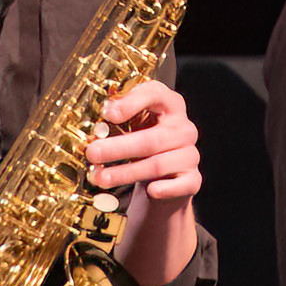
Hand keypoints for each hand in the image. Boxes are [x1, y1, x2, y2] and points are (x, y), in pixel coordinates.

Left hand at [84, 79, 202, 203]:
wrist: (162, 174)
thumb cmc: (142, 141)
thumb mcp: (132, 123)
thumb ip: (117, 117)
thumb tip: (97, 121)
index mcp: (169, 104)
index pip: (155, 94)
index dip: (131, 103)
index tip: (107, 113)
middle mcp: (183, 128)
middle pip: (152, 139)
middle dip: (118, 148)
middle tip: (92, 153)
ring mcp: (190, 154)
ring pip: (157, 165)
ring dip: (125, 173)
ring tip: (100, 177)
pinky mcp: (192, 179)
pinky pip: (180, 185)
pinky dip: (163, 189)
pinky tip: (149, 191)